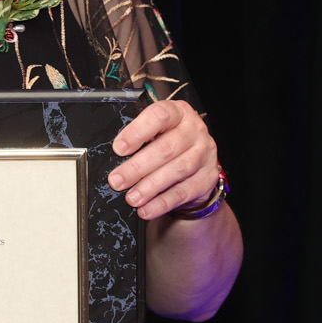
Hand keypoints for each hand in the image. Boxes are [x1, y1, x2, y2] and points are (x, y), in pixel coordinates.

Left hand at [108, 98, 219, 220]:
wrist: (196, 163)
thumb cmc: (168, 142)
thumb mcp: (155, 132)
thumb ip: (138, 139)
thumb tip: (114, 156)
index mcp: (178, 113)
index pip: (159, 116)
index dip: (137, 132)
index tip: (119, 149)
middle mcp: (195, 131)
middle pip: (166, 148)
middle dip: (137, 167)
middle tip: (117, 180)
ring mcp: (204, 154)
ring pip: (176, 170)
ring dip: (150, 186)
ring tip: (132, 198)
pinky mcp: (207, 178)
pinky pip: (183, 192)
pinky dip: (162, 203)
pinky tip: (146, 209)